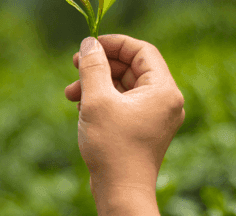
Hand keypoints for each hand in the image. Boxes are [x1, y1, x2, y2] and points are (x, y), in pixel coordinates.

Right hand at [64, 34, 184, 192]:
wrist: (120, 193)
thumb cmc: (112, 147)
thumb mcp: (98, 100)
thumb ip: (93, 67)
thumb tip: (90, 43)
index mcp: (163, 90)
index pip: (142, 51)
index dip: (114, 43)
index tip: (90, 45)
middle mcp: (164, 101)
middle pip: (131, 68)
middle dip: (100, 66)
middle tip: (74, 66)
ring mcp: (154, 116)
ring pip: (124, 86)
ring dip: (96, 85)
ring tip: (70, 94)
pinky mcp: (142, 128)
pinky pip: (123, 103)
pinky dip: (102, 100)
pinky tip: (82, 109)